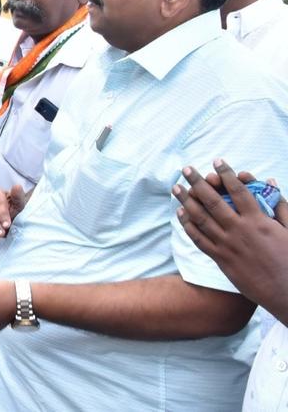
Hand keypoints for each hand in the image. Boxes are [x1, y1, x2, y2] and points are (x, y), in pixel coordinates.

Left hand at [174, 159, 287, 316]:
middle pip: (213, 201)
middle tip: (186, 169)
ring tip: (176, 188)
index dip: (227, 174)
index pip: (239, 191)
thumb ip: (281, 205)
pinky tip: (180, 214)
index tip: (218, 162)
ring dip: (186, 201)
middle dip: (198, 183)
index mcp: (259, 221)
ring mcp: (227, 245)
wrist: (285, 291)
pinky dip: (188, 226)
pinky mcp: (220, 259)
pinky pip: (200, 240)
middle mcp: (239, 230)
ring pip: (201, 219)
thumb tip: (271, 182)